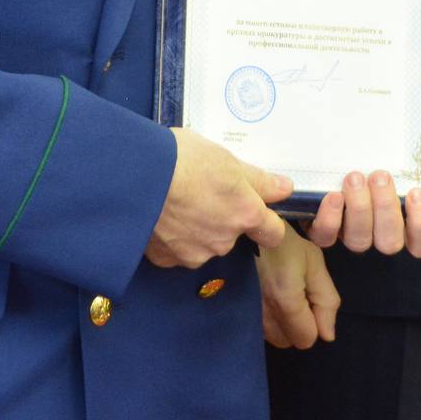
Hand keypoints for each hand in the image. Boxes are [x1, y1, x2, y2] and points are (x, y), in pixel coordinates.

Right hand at [148, 129, 292, 267]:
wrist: (134, 176)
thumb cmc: (182, 159)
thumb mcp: (226, 159)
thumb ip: (258, 179)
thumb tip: (286, 188)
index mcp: (245, 214)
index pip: (273, 233)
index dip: (266, 222)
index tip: (255, 210)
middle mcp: (224, 241)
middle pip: (232, 235)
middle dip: (222, 218)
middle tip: (201, 192)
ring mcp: (194, 254)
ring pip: (203, 244)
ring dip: (196, 229)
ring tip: (175, 201)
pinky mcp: (166, 260)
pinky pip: (175, 250)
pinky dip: (171, 237)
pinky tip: (159, 215)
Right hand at [258, 235, 340, 347]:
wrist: (248, 230)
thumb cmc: (285, 242)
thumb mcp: (314, 263)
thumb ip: (326, 300)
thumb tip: (327, 336)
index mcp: (286, 303)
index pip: (307, 339)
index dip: (315, 322)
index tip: (310, 297)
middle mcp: (264, 315)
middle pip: (289, 342)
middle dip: (299, 326)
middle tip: (298, 295)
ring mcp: (248, 314)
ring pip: (273, 338)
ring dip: (283, 324)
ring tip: (282, 294)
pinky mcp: (238, 310)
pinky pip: (260, 330)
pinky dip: (268, 320)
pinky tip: (268, 296)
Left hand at [304, 147, 420, 256]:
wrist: (335, 138)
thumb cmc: (380, 150)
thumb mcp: (414, 149)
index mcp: (403, 218)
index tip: (417, 194)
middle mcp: (378, 230)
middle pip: (390, 243)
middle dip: (387, 211)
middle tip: (381, 175)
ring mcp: (348, 230)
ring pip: (359, 241)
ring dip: (359, 210)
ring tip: (355, 177)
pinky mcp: (320, 225)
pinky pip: (325, 237)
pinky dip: (330, 219)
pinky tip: (333, 196)